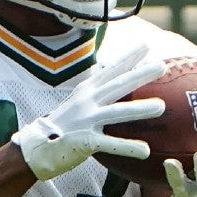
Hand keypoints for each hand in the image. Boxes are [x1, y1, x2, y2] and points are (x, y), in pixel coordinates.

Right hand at [12, 44, 165, 179]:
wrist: (34, 147)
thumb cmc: (62, 126)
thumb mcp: (78, 104)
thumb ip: (97, 95)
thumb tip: (117, 87)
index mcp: (86, 90)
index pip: (110, 70)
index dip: (128, 58)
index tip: (146, 46)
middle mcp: (87, 101)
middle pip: (117, 85)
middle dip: (140, 74)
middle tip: (162, 66)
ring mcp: (85, 120)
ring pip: (117, 112)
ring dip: (139, 109)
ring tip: (161, 106)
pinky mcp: (85, 142)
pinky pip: (111, 144)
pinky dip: (129, 147)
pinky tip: (145, 150)